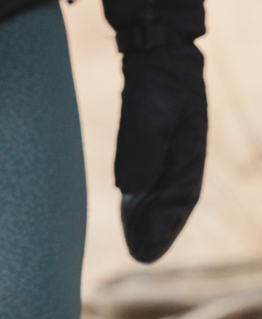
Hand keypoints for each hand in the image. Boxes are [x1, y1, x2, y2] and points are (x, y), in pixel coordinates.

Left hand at [115, 43, 206, 262]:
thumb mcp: (151, 117)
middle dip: (157, 233)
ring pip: (157, 197)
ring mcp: (165, 155)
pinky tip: (133, 219)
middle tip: (142, 258)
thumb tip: (130, 189)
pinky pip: (145, 182)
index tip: (151, 250)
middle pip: (169, 205)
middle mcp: (179, 160)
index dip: (166, 227)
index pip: (179, 200)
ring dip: (148, 223)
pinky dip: (140, 202)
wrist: (158, 61)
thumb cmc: (160, 87)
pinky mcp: (149, 148)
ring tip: (138, 250)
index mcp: (189, 155)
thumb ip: (142, 151)